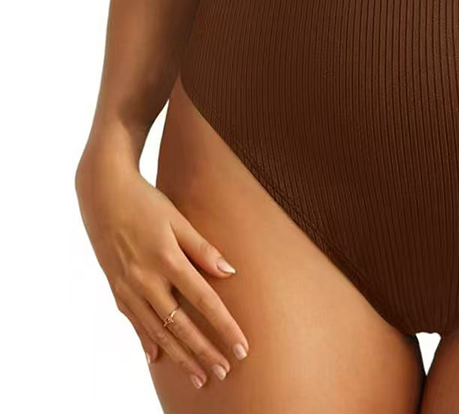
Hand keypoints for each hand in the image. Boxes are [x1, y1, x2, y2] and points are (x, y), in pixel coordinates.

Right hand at [75, 138, 248, 389]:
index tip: (241, 347)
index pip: (204, 301)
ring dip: (180, 357)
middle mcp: (146, 281)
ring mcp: (129, 289)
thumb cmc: (146, 202)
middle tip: (224, 373)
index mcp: (167, 260)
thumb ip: (202, 248)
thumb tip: (229, 273)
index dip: (224, 327)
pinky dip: (147, 342)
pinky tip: (158, 358)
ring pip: (158, 332)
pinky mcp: (116, 290)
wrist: (102, 194)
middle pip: (181, 326)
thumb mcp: (178, 219)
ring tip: (199, 377)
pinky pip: (135, 323)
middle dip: (204, 352)